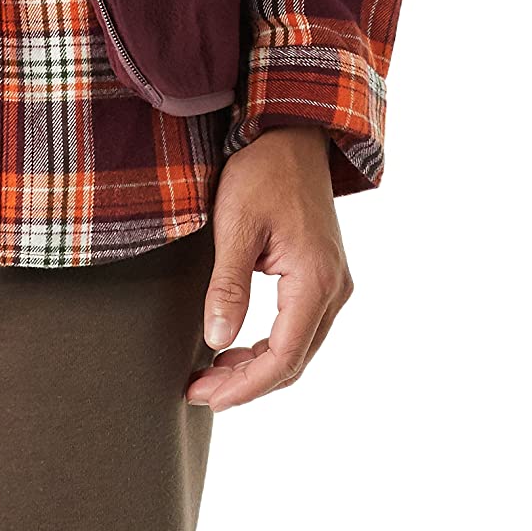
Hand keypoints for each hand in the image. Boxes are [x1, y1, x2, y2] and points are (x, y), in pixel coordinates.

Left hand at [190, 127, 352, 411]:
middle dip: (244, 384)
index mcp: (315, 282)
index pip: (282, 358)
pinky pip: (298, 330)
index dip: (244, 386)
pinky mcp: (322, 279)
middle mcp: (334, 290)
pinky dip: (265, 349)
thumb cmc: (262, 173)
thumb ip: (228, 287)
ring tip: (208, 376)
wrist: (292, 135)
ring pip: (296, 350)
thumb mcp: (236, 228)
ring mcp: (333, 285)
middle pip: (292, 362)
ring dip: (253, 369)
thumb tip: (217, 340)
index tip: (206, 396)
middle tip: (197, 391)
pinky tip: (231, 350)